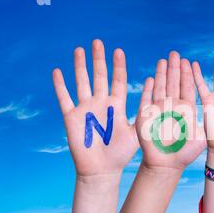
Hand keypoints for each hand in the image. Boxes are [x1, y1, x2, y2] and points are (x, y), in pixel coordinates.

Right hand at [52, 39, 138, 176]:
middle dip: (98, 59)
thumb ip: (144, 115)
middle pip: (99, 76)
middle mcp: (101, 103)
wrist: (101, 170)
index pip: (118, 81)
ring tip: (79, 49)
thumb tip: (157, 101)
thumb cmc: (121, 154)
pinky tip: (57, 71)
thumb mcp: (136, 133)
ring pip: (81, 82)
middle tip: (98, 42)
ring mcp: (85, 108)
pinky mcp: (71, 117)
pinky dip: (60, 85)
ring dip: (80, 66)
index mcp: (117, 105)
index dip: (118, 66)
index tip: (119, 50)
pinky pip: (64, 98)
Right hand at [135, 51, 205, 170]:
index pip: (187, 87)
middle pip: (173, 83)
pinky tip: (150, 78)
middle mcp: (172, 107)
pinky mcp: (146, 117)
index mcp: (186, 109)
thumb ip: (211, 125)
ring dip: (162, 74)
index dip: (187, 74)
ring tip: (163, 60)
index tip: (188, 60)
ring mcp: (159, 110)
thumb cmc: (185, 153)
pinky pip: (146, 100)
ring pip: (160, 88)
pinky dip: (148, 90)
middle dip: (174, 68)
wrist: (166, 164)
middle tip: (175, 53)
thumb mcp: (202, 137)